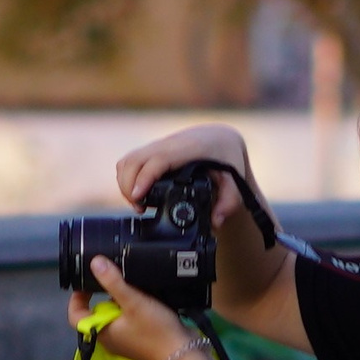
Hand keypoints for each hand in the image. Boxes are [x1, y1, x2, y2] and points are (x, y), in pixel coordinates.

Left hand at [68, 256, 197, 359]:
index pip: (76, 316)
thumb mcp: (133, 301)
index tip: (85, 283)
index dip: (76, 298)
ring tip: (130, 286)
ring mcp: (124, 341)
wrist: (183, 354)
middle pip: (96, 314)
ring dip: (118, 301)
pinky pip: (127, 321)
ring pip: (113, 316)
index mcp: (101, 332)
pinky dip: (130, 308)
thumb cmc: (156, 330)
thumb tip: (95, 263)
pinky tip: (143, 298)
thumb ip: (113, 282)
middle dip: (102, 296)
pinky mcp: (138, 339)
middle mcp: (109, 339)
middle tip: (113, 279)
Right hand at [115, 122, 267, 232]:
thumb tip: (216, 221)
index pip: (159, 160)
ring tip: (137, 203)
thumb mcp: (234, 179)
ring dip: (124, 183)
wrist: (219, 137)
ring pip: (127, 160)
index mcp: (188, 149)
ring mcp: (157, 146)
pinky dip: (126, 177)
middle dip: (128, 187)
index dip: (144, 178)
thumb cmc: (226, 157)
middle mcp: (168, 144)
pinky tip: (136, 192)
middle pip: (134, 160)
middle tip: (139, 208)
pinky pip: (129, 160)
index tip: (138, 197)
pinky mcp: (150, 150)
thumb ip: (230, 201)